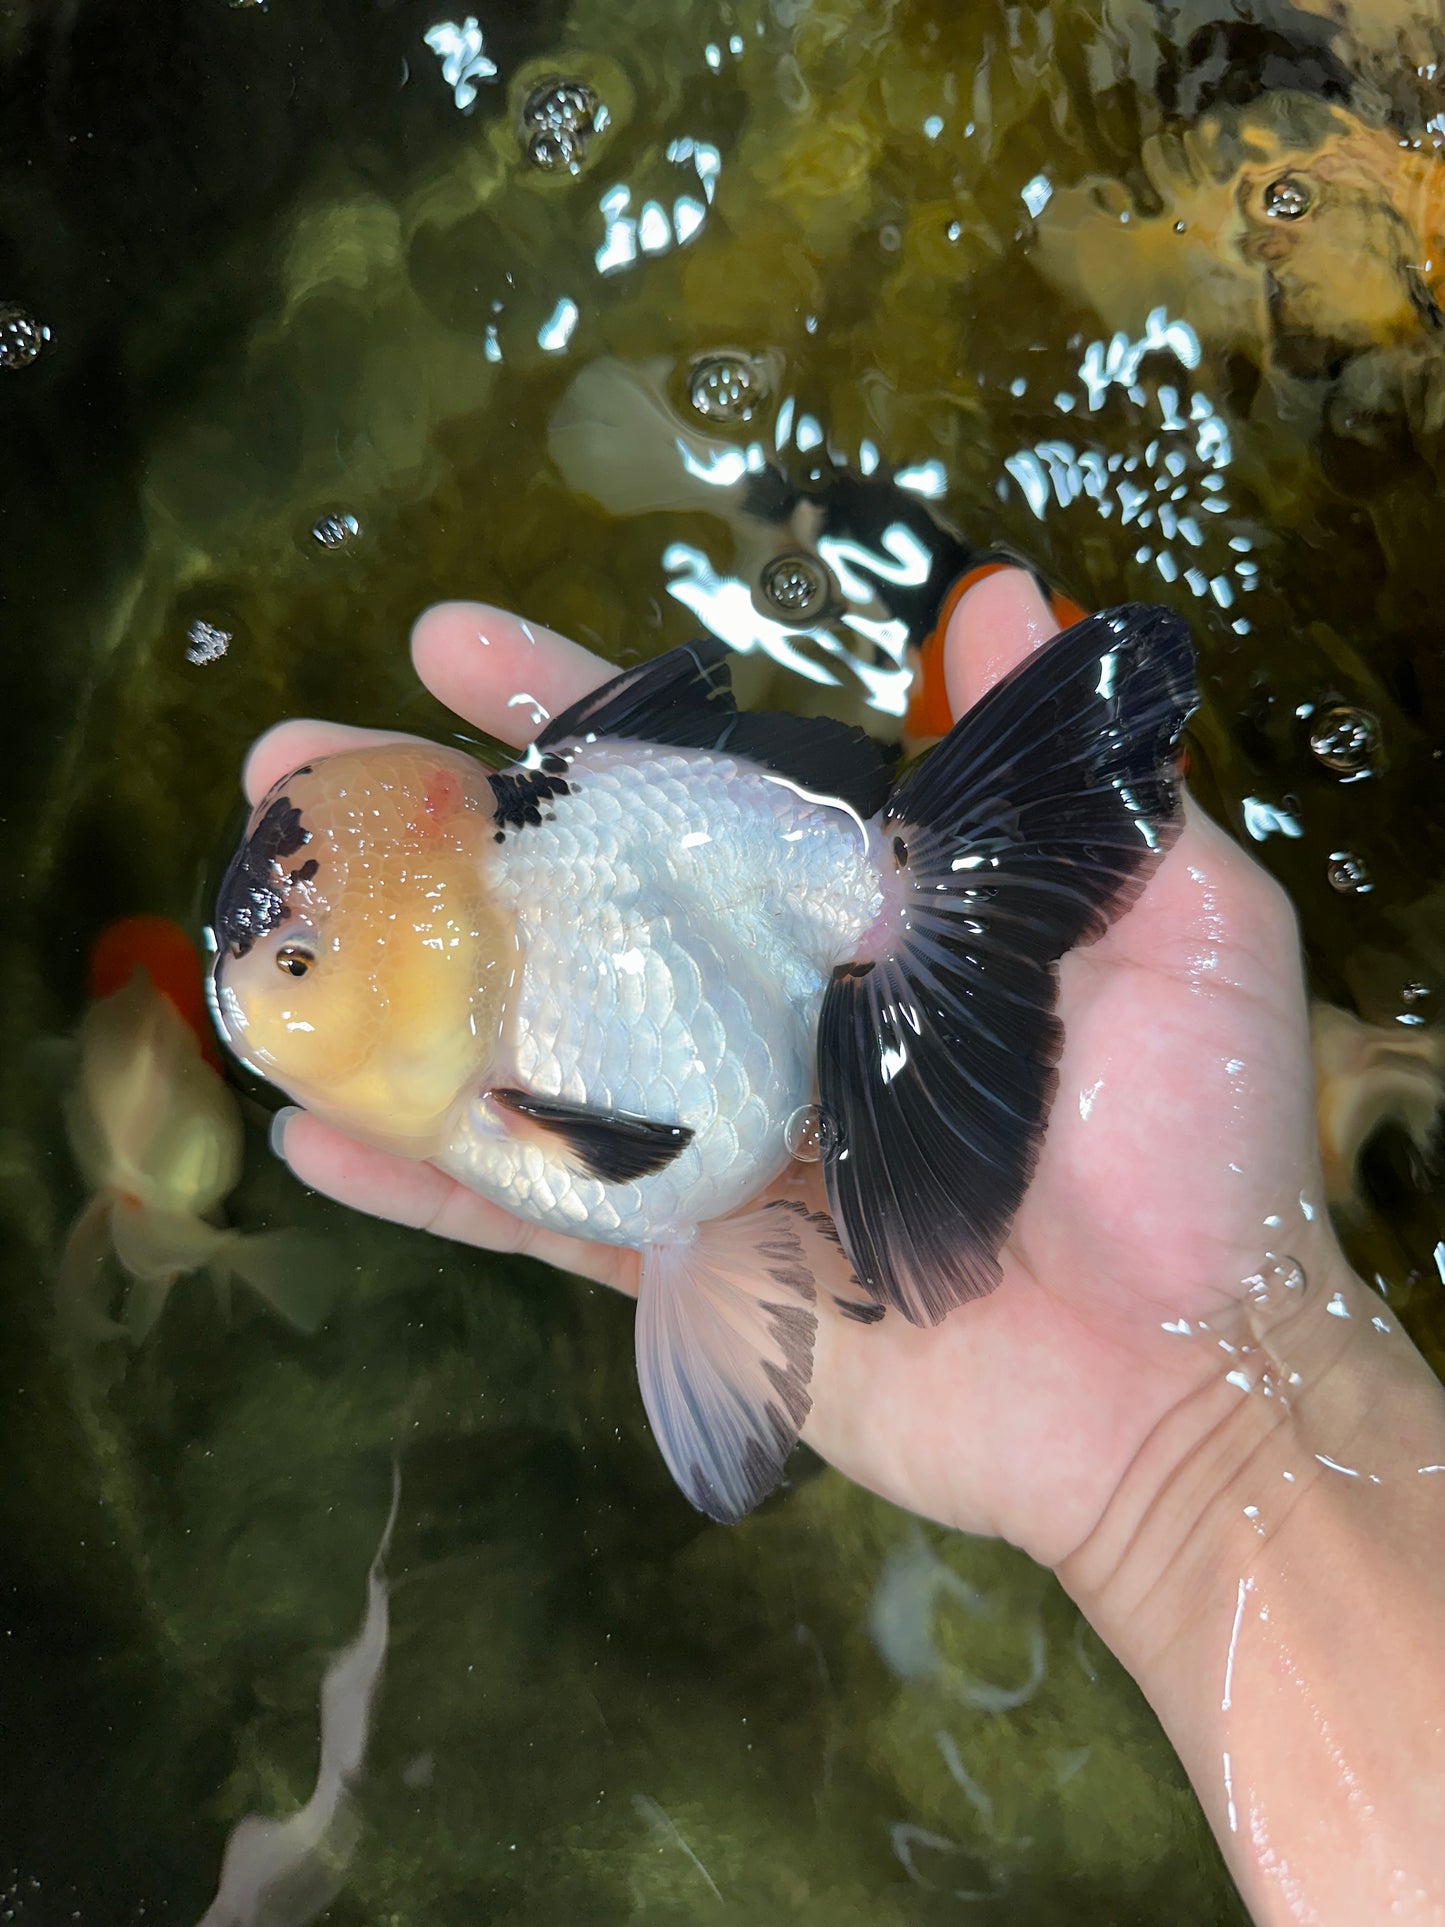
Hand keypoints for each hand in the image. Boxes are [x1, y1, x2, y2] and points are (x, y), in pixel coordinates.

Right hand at [248, 570, 1329, 1567]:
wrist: (1184, 1388)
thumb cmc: (1194, 1152)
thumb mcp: (1181, 927)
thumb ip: (1076, 782)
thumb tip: (995, 590)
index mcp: (862, 921)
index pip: (694, 790)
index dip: (575, 714)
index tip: (448, 645)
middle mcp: (768, 1013)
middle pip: (570, 899)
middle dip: (426, 828)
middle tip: (285, 763)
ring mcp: (713, 1140)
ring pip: (524, 1044)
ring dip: (386, 982)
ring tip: (257, 921)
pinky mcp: (686, 1267)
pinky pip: (533, 1215)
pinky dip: (423, 1176)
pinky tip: (303, 1126)